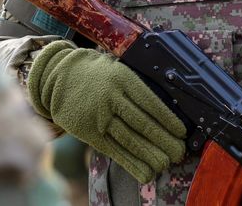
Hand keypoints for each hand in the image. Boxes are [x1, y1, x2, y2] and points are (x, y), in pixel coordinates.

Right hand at [27, 42, 185, 182]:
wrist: (58, 76)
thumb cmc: (98, 73)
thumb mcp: (118, 68)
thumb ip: (138, 84)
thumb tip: (168, 107)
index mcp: (122, 78)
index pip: (150, 102)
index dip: (168, 120)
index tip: (182, 133)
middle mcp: (111, 97)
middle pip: (142, 124)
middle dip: (164, 141)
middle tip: (179, 154)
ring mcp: (98, 117)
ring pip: (129, 140)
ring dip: (150, 156)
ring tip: (166, 164)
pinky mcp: (89, 133)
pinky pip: (113, 151)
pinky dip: (131, 163)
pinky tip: (145, 172)